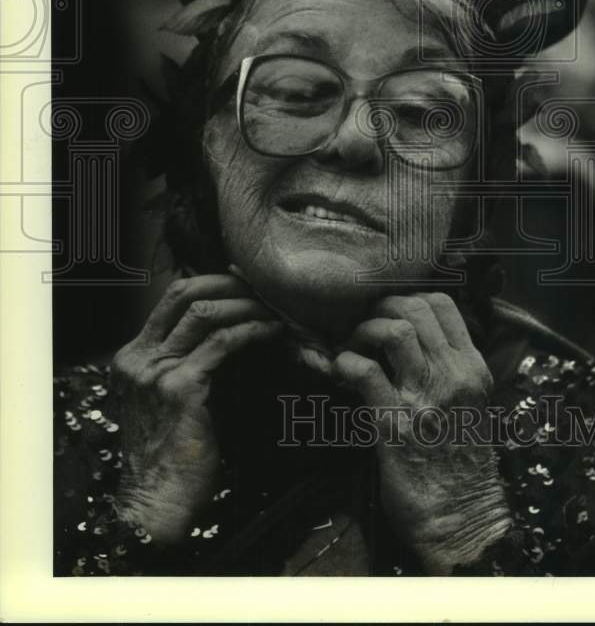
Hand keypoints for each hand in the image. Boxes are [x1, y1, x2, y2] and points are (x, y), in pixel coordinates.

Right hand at [109, 272, 281, 545]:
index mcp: (132, 357)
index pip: (171, 297)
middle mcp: (139, 358)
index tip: (243, 281)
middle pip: (184, 293)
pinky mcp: (180, 388)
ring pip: (204, 312)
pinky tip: (271, 331)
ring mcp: (156, 371)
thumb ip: (188, 364)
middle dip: (228, 282)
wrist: (157, 503)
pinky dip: (251, 330)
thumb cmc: (172, 454)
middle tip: (263, 286)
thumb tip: (232, 329)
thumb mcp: (171, 400)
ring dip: (244, 303)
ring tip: (273, 307)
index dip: (210, 280)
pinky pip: (222, 343)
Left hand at [333, 293, 511, 573]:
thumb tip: (408, 342)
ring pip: (393, 332)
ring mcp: (425, 398)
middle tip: (365, 330)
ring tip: (353, 349)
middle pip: (414, 309)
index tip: (389, 313)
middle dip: (380, 310)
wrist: (462, 519)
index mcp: (472, 369)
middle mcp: (453, 376)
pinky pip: (366, 373)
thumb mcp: (468, 406)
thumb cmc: (460, 463)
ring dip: (362, 333)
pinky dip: (346, 364)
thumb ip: (447, 370)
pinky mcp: (395, 425)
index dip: (408, 298)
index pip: (443, 305)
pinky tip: (341, 373)